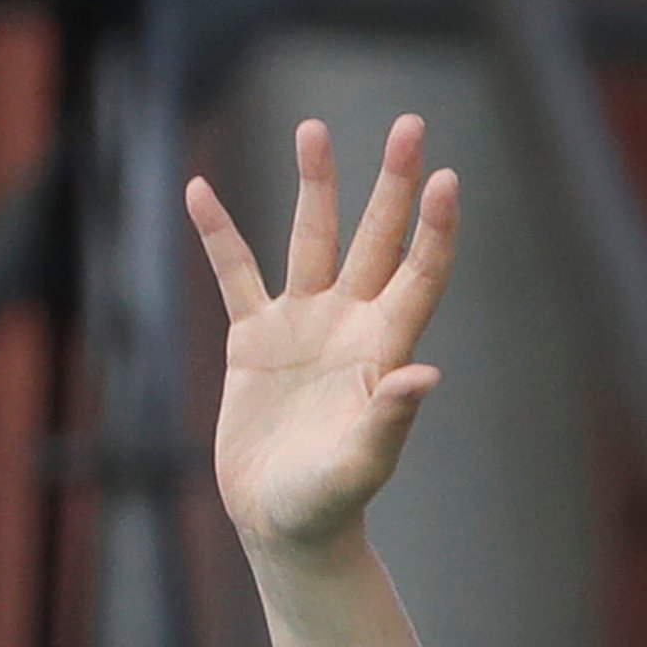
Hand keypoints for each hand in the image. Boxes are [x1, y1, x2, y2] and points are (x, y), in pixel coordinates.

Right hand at [188, 115, 458, 561]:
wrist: (283, 522)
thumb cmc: (331, 501)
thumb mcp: (364, 462)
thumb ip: (391, 418)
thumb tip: (424, 376)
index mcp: (385, 348)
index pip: (419, 274)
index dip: (435, 228)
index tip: (447, 177)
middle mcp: (350, 325)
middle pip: (375, 239)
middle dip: (391, 183)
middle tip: (409, 124)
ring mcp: (302, 326)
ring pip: (310, 240)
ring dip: (315, 185)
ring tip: (313, 127)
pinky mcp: (253, 339)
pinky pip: (234, 274)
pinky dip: (217, 234)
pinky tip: (200, 190)